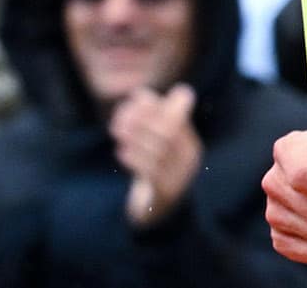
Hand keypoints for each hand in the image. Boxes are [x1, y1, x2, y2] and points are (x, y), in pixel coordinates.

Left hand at [113, 84, 201, 227]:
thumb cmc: (153, 172)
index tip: (133, 98)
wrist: (157, 214)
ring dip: (136, 138)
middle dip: (143, 120)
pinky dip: (136, 158)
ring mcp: (180, 176)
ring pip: (160, 150)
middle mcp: (189, 159)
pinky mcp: (165, 193)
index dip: (156, 104)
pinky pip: (153, 172)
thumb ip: (150, 122)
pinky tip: (121, 152)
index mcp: (189, 143)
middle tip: (118, 120)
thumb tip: (139, 93)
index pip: (178, 115)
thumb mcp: (154, 146)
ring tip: (117, 133)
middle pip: (170, 131)